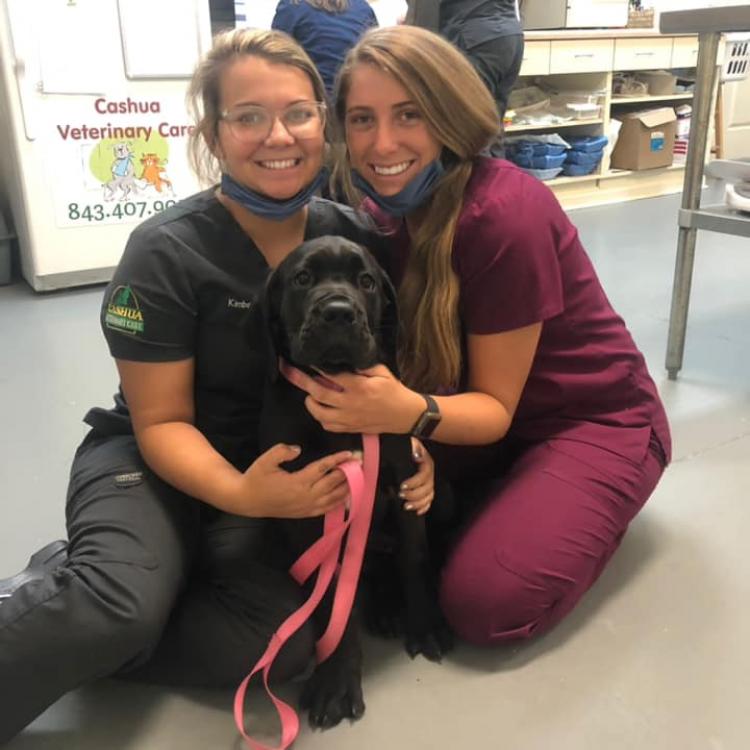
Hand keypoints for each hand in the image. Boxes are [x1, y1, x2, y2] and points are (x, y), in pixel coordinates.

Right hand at [235, 444, 354, 518]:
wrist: (248, 501)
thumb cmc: (256, 478)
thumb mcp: (265, 460)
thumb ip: (281, 451)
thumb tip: (297, 449)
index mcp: (298, 482)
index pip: (323, 469)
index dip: (337, 460)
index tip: (350, 454)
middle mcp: (306, 496)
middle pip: (333, 483)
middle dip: (348, 472)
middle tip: (360, 462)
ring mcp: (307, 506)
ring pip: (334, 497)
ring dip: (348, 487)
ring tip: (359, 477)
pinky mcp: (306, 513)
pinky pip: (328, 508)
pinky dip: (340, 502)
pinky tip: (349, 496)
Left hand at [285, 364, 423, 435]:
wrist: (405, 415)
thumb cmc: (394, 391)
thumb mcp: (382, 372)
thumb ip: (362, 366)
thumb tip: (344, 360)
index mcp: (359, 387)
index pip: (332, 376)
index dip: (317, 367)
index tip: (307, 360)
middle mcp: (351, 404)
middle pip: (319, 394)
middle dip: (302, 382)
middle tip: (290, 372)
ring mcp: (349, 419)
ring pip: (319, 413)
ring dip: (310, 403)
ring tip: (310, 395)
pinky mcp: (350, 429)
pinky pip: (328, 426)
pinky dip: (321, 418)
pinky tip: (322, 409)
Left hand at [400, 438, 434, 514]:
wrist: (405, 448)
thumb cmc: (404, 446)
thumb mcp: (407, 444)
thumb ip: (410, 448)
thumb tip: (417, 456)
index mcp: (426, 462)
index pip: (424, 474)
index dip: (414, 482)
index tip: (402, 486)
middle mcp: (430, 473)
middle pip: (428, 488)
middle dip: (414, 494)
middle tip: (401, 495)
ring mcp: (429, 482)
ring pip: (429, 496)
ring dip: (418, 503)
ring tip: (406, 506)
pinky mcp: (427, 490)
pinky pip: (429, 501)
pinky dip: (424, 507)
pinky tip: (416, 512)